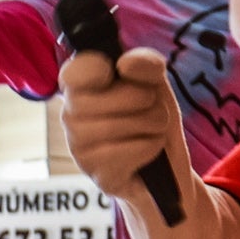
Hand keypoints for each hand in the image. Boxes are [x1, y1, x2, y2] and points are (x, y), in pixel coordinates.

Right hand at [58, 45, 186, 210]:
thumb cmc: (152, 118)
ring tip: (150, 130)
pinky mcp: (96, 174)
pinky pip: (129, 151)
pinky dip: (150, 147)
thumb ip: (145, 64)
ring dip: (152, 125)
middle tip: (149, 107)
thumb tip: (125, 64)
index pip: (74, 71)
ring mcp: (80, 148)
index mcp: (79, 88)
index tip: (113, 73)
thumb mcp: (155, 83)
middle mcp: (71, 116)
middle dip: (146, 100)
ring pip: (121, 125)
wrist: (168, 166)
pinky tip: (147, 152)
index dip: (98, 68)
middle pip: (113, 97)